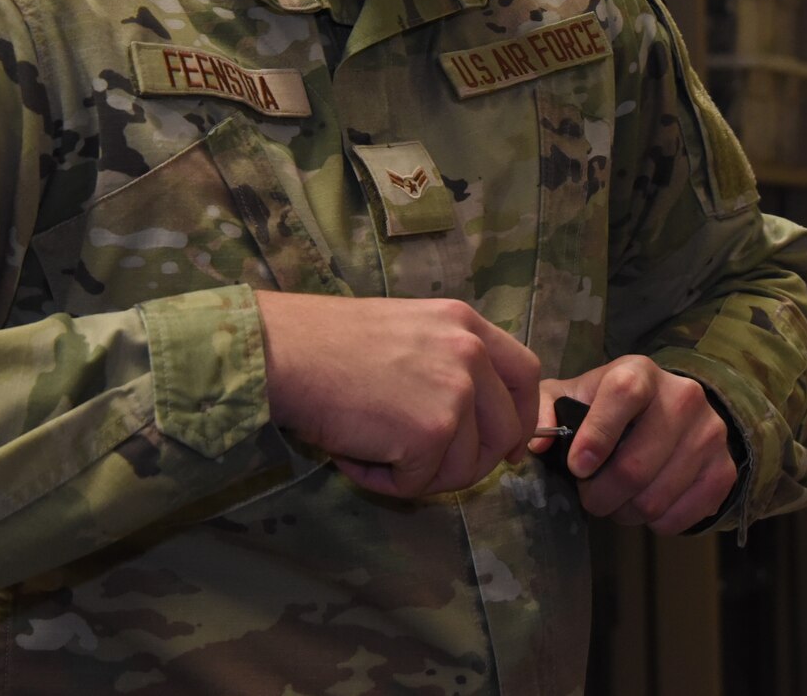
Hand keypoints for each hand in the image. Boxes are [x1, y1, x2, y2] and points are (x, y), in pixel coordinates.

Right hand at [255, 292, 540, 499]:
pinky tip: (354, 455)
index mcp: (465, 322)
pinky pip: (420, 484)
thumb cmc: (325, 342)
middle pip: (507, 430)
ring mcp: (454, 392)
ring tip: (370, 447)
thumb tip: (473, 421)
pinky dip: (385, 482)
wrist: (281, 352)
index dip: (519, 415)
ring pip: (464, 467)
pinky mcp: (429, 432)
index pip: (526, 373)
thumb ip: (447, 362)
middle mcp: (470, 352)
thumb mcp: (407, 331)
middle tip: (423, 464)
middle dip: (471, 462)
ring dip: (419, 472)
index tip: (505, 445)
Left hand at [528, 356, 737, 535]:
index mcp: (640, 372)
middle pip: (636, 465)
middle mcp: (683, 396)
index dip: (597, 435)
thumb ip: (544, 412)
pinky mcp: (724, 469)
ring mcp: (710, 434)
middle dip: (600, 495)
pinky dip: (656, 523)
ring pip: (656, 498)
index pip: (623, 395)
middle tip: (590, 496)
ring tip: (618, 500)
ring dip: (626, 512)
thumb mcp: (571, 398)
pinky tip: (646, 503)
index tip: (576, 467)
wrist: (669, 414)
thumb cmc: (607, 408)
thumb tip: (535, 444)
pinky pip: (683, 516)